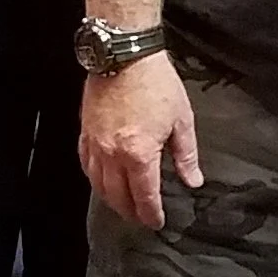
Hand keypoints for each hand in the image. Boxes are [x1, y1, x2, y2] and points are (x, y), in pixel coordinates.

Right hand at [79, 52, 199, 227]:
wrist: (125, 55)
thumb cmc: (155, 83)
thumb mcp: (182, 120)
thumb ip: (186, 155)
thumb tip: (192, 179)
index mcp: (139, 154)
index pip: (144, 196)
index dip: (150, 214)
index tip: (156, 221)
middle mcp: (113, 154)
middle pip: (118, 196)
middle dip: (130, 211)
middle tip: (140, 217)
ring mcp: (95, 143)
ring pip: (98, 183)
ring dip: (110, 198)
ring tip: (121, 204)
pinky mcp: (86, 130)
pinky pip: (85, 162)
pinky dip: (93, 176)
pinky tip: (100, 179)